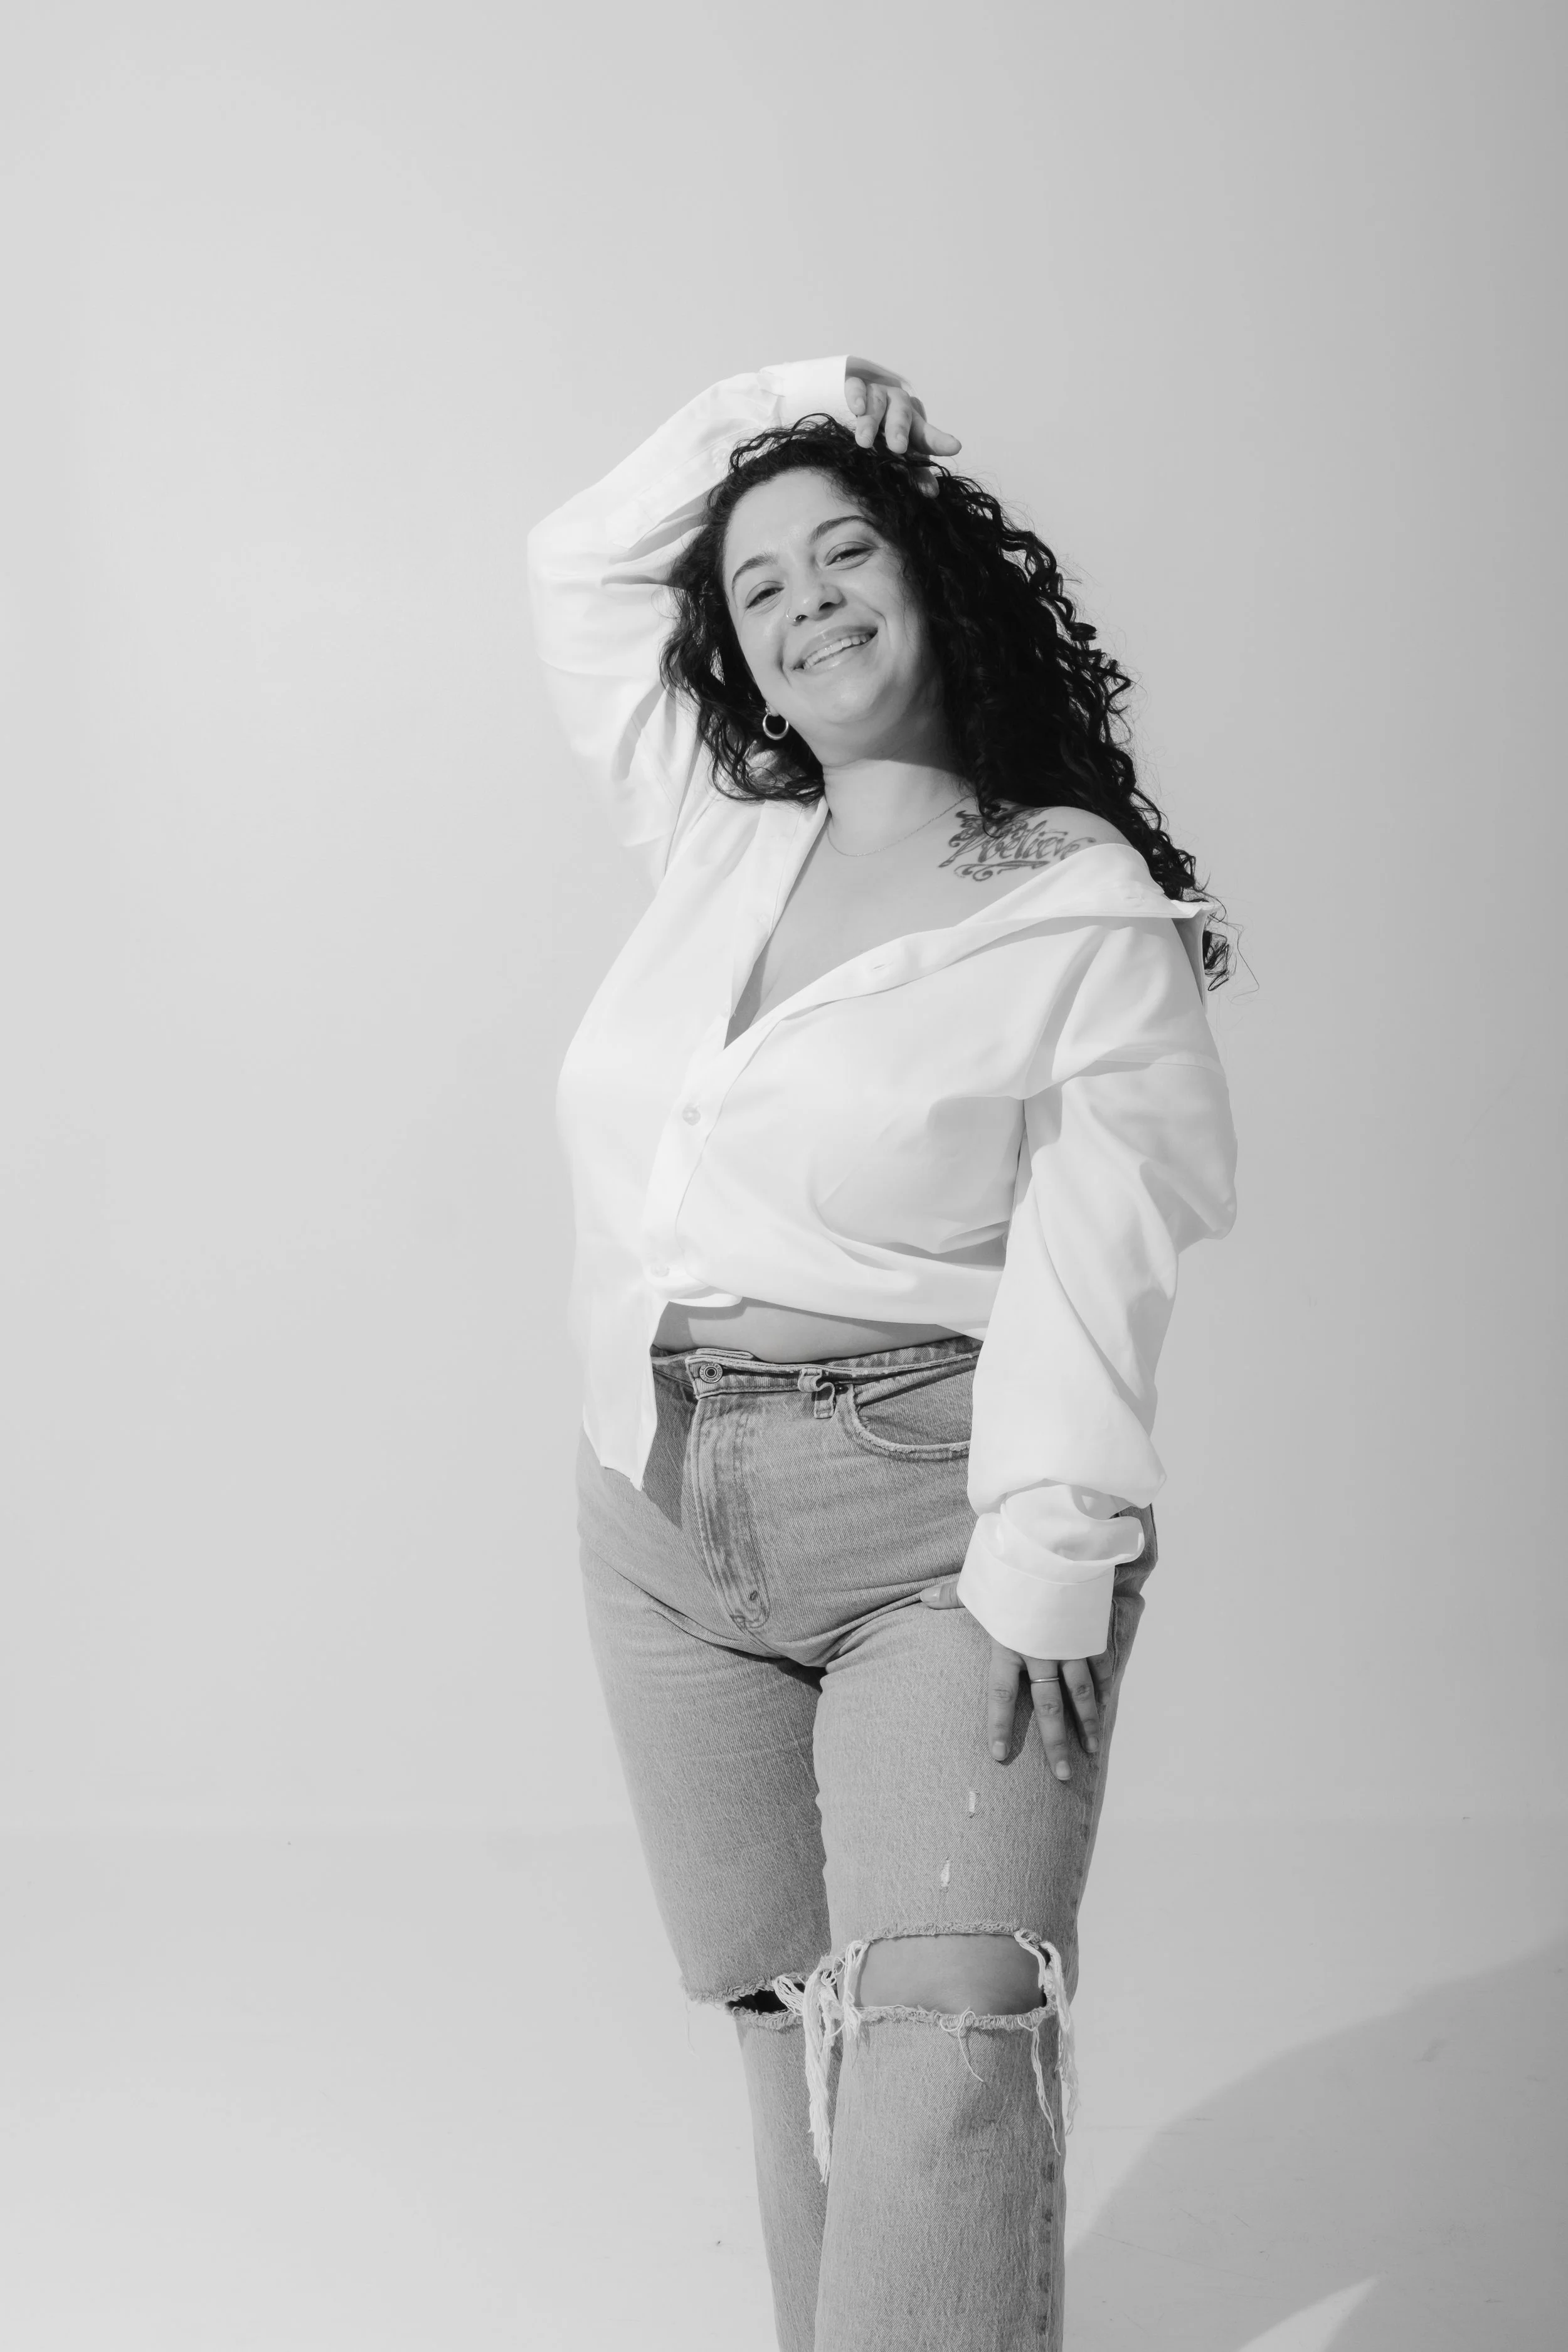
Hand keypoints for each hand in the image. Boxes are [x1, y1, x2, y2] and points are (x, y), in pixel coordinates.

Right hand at [843, 361, 961, 466]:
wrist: (863, 395)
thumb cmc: (885, 427)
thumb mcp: (901, 449)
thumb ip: (915, 471)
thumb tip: (932, 492)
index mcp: (912, 421)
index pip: (926, 434)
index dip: (938, 441)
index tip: (954, 447)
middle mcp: (897, 405)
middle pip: (901, 414)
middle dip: (899, 430)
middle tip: (898, 447)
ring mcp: (877, 393)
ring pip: (877, 403)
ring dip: (870, 422)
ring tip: (864, 442)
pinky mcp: (855, 386)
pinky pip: (856, 388)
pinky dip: (857, 396)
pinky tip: (857, 408)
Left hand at [920, 1578, 1109, 1783]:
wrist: (1059, 1543)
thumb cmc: (1016, 1562)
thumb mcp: (981, 1580)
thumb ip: (954, 1595)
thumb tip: (923, 1598)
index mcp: (1011, 1643)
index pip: (1001, 1693)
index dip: (1000, 1724)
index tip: (1000, 1754)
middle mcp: (1043, 1651)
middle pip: (1049, 1706)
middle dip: (1055, 1743)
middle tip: (1062, 1776)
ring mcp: (1071, 1644)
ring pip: (1081, 1693)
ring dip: (1086, 1724)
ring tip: (1090, 1752)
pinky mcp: (1092, 1632)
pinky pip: (1100, 1665)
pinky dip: (1103, 1686)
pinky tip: (1105, 1708)